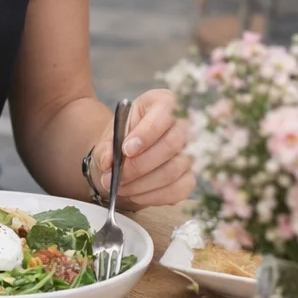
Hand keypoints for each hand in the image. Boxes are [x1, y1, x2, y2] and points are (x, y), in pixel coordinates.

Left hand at [92, 89, 193, 208]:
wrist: (126, 155)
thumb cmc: (121, 138)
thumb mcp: (109, 136)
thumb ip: (106, 147)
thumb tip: (108, 162)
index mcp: (163, 102)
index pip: (164, 115)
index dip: (147, 134)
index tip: (127, 150)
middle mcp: (184, 124)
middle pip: (172, 145)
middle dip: (140, 165)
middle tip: (117, 176)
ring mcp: (191, 152)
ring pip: (174, 170)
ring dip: (143, 184)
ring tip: (119, 186)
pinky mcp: (191, 176)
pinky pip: (179, 190)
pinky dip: (153, 196)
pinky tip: (134, 193)